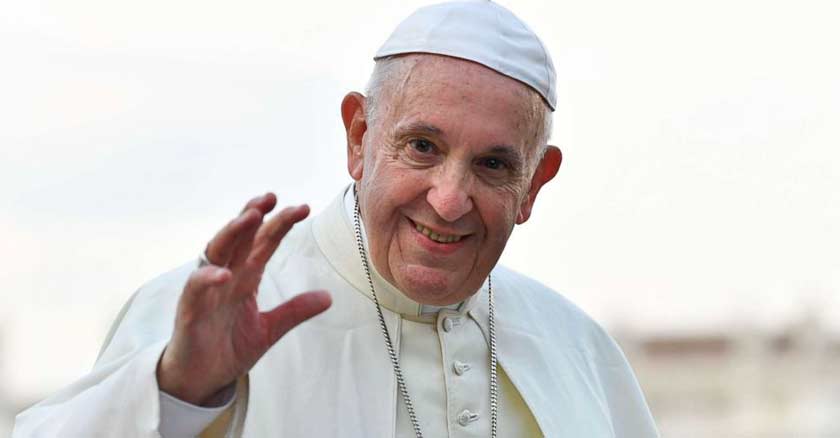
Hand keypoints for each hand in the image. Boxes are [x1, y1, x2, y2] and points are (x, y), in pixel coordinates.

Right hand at [157, 193, 331, 404]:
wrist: (201, 379)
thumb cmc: (228, 347)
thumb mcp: (270, 329)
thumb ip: (295, 310)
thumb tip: (328, 297)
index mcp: (245, 276)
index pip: (264, 242)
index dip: (281, 224)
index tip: (303, 208)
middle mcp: (226, 276)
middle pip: (240, 238)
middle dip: (253, 214)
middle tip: (271, 197)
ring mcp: (206, 291)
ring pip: (216, 252)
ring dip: (232, 232)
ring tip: (249, 216)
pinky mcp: (189, 311)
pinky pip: (196, 288)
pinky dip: (208, 278)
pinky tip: (224, 272)